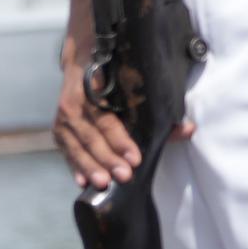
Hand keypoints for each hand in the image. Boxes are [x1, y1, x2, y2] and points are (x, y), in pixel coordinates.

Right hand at [53, 43, 170, 191]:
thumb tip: (188, 129)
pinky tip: (82, 182)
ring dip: (89, 166)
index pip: (107, 119)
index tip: (135, 159)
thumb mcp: (133, 91)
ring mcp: (63, 118)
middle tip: (124, 175)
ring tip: (102, 183)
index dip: (120, 139)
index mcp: (94, 90)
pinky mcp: (59, 131)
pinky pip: (66, 151)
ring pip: (76, 145)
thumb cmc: (113, 83)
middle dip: (107, 157)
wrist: (81, 65)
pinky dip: (74, 166)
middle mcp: (75, 103)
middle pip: (91, 135)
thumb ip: (160, 114)